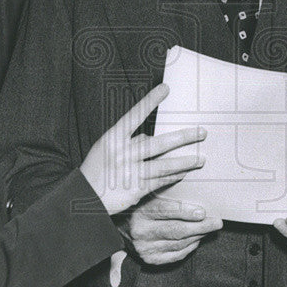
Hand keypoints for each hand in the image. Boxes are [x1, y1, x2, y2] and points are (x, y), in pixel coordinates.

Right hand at [80, 84, 206, 214]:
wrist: (84, 197)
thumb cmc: (97, 168)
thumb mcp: (107, 148)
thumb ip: (129, 141)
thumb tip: (149, 136)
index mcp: (113, 138)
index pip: (134, 115)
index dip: (150, 101)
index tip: (165, 89)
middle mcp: (123, 154)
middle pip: (159, 144)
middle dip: (183, 137)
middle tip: (202, 132)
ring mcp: (130, 172)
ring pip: (164, 165)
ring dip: (185, 162)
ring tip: (200, 159)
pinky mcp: (135, 189)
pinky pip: (159, 181)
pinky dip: (173, 177)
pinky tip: (183, 174)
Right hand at [127, 196, 222, 264]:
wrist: (124, 230)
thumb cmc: (142, 208)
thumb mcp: (149, 196)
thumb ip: (168, 193)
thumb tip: (195, 189)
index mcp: (139, 213)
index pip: (164, 211)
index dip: (184, 212)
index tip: (203, 212)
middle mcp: (141, 233)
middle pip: (176, 231)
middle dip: (200, 227)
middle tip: (216, 222)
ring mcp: (146, 249)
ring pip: (179, 244)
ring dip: (198, 235)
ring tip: (209, 228)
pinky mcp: (152, 260)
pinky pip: (177, 255)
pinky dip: (190, 246)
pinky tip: (198, 238)